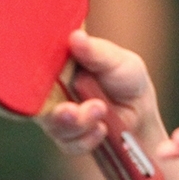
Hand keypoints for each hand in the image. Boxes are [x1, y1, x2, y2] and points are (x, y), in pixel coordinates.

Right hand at [38, 29, 161, 155]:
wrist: (142, 113)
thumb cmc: (127, 78)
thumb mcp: (117, 60)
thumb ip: (96, 52)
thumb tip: (75, 37)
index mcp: (59, 64)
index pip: (36, 66)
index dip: (36, 73)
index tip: (50, 78)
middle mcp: (51, 89)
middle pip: (39, 102)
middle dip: (57, 110)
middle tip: (72, 110)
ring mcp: (57, 114)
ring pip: (54, 125)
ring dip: (77, 123)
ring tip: (100, 111)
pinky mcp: (67, 137)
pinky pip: (68, 143)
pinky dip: (86, 138)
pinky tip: (102, 130)